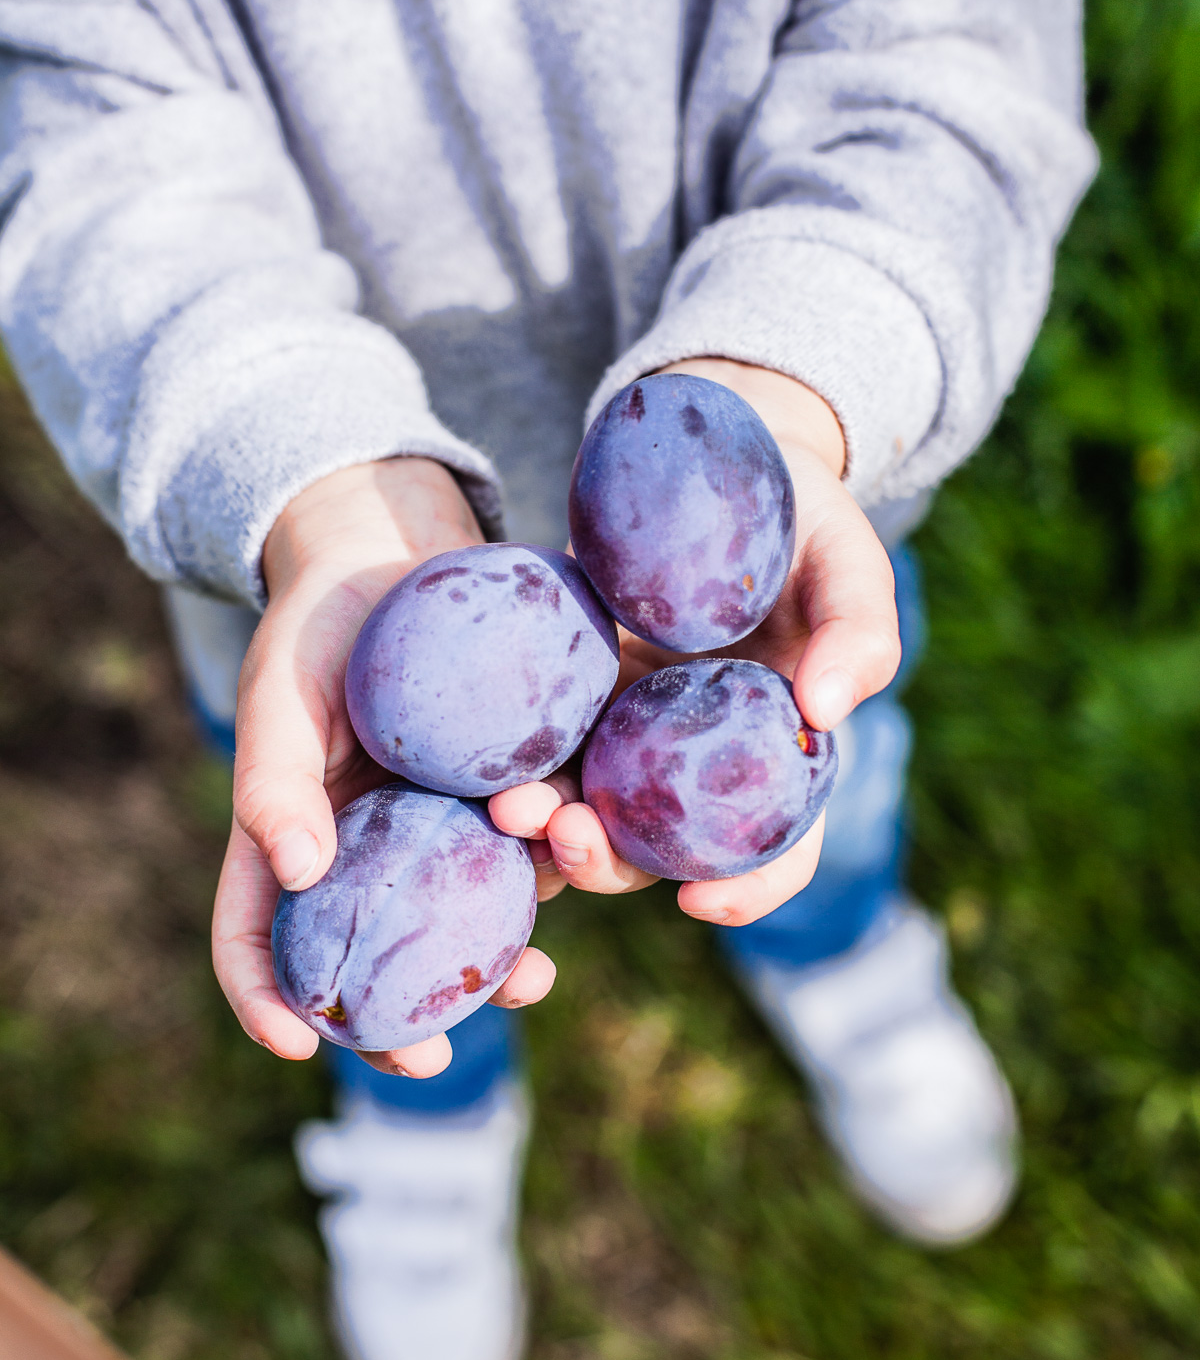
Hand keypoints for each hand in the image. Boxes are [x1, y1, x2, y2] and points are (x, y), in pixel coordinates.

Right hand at [211, 458, 556, 1077]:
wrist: (403, 555)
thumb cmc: (320, 623)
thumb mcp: (282, 689)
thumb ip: (274, 776)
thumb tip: (297, 873)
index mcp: (292, 842)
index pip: (258, 938)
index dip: (265, 999)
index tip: (298, 1043)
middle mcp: (368, 855)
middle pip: (372, 964)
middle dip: (400, 1025)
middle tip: (433, 1057)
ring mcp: (441, 834)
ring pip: (464, 926)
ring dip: (495, 964)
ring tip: (533, 974)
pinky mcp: (508, 795)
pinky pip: (531, 854)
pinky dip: (552, 871)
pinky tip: (576, 862)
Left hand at [489, 360, 898, 926]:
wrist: (720, 455)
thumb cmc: (803, 514)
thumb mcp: (847, 555)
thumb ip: (859, 627)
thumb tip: (825, 710)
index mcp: (778, 750)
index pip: (779, 848)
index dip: (750, 889)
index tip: (699, 905)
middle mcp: (701, 759)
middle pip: (661, 848)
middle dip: (611, 861)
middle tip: (568, 835)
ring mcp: (631, 727)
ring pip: (587, 806)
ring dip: (545, 825)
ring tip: (507, 804)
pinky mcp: (575, 688)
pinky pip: (540, 740)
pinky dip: (510, 762)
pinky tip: (475, 761)